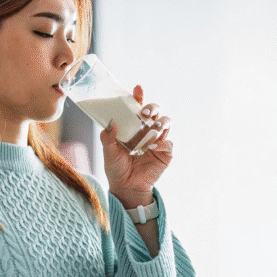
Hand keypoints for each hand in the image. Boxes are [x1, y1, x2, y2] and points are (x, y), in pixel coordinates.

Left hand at [99, 85, 172, 207]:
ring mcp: (157, 141)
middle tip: (145, 112)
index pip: (137, 108)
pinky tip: (154, 147)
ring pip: (166, 123)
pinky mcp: (165, 154)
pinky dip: (163, 143)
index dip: (138, 97)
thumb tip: (110, 123)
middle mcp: (147, 131)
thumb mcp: (108, 152)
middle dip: (153, 108)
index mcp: (133, 127)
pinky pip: (168, 144)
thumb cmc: (116, 168)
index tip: (137, 88)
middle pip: (155, 112)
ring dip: (162, 121)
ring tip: (154, 126)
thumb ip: (108, 137)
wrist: (126, 187)